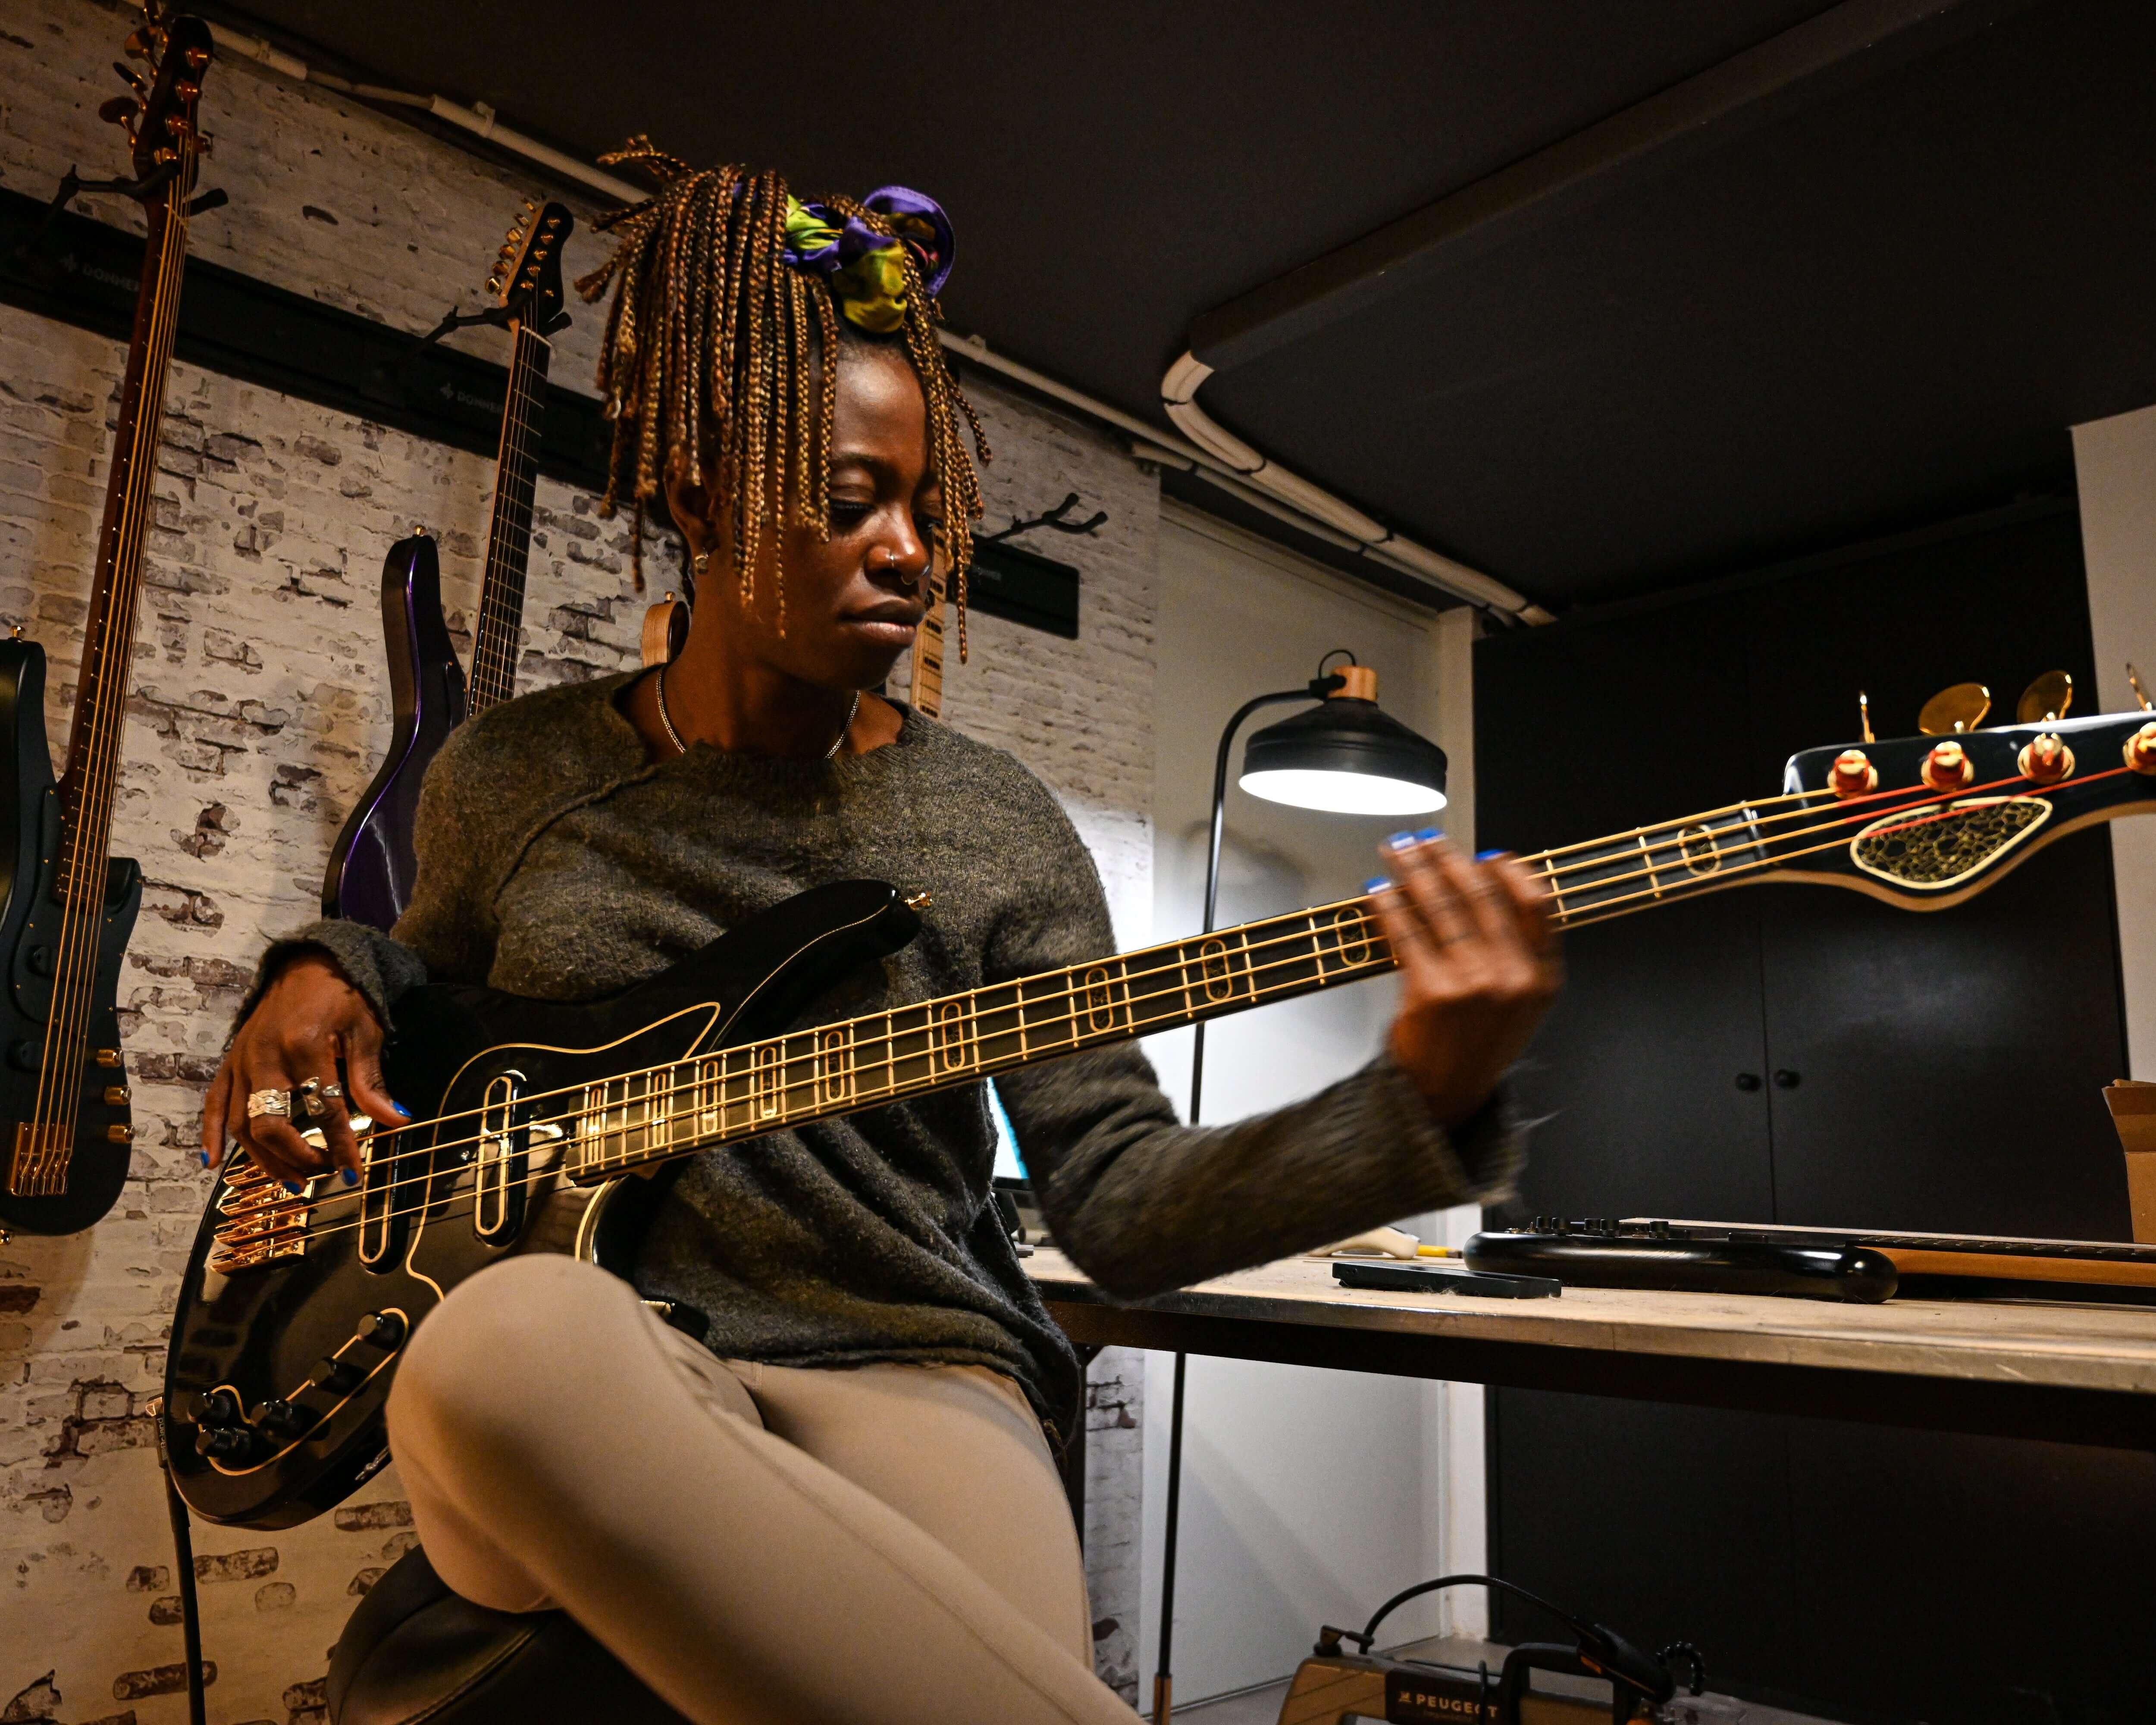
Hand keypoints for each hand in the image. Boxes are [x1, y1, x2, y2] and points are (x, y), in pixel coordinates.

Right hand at [201, 954, 403, 1185]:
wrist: (308, 964)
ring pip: (242, 1122)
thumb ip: (371, 1079)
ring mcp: (242, 1061)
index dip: (340, 1146)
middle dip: (296, 1157)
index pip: (324, 1110)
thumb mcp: (365, 1032)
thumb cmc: (342, 997)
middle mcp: (265, 1057)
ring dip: (263, 1158)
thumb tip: (397, 1120)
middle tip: (321, 1176)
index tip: (354, 1174)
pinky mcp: (230, 1061)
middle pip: (271, 1124)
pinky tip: (212, 1162)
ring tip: (290, 1183)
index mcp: (305, 1046)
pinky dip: (211, 1133)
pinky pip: (214, 1103)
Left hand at [1368, 830, 1561, 1128]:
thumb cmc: (1476, 1046)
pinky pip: (1407, 931)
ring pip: (1441, 906)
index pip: (1536, 905)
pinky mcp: (1431, 991)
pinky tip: (1379, 890)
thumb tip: (1480, 885)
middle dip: (1448, 859)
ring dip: (1414, 870)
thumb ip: (1513, 951)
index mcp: (1542, 978)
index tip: (1486, 855)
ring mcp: (1473, 983)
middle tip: (1425, 840)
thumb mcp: (1517, 1004)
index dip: (1509, 872)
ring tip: (1397, 852)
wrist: (1446, 1097)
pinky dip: (1389, 904)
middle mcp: (1513, 978)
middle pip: (1481, 896)